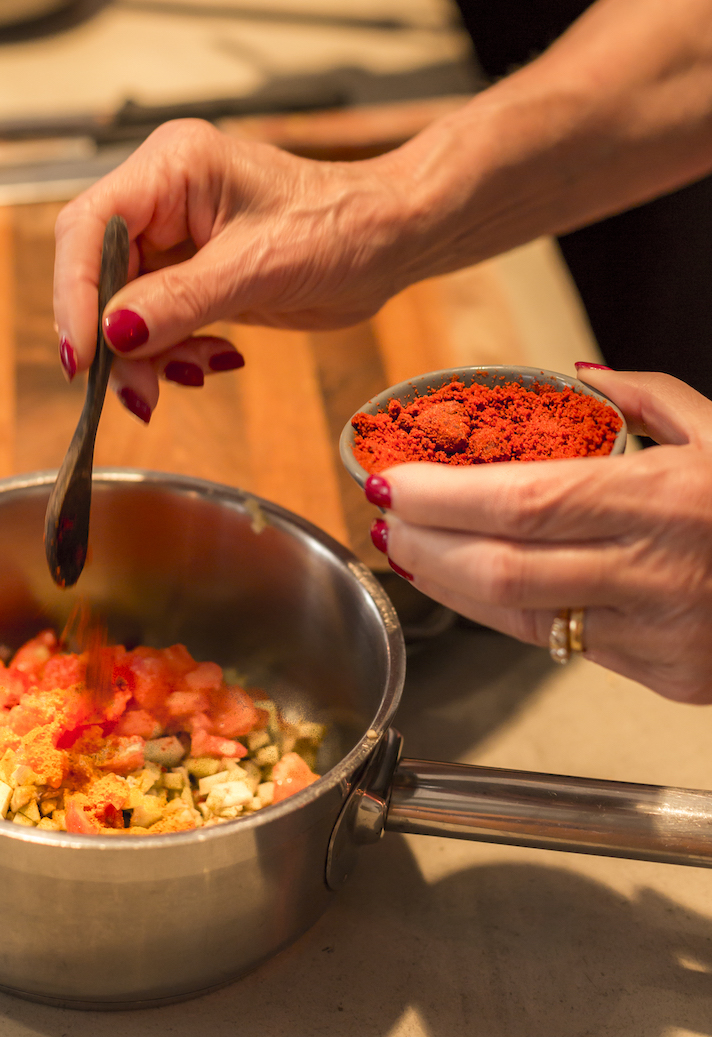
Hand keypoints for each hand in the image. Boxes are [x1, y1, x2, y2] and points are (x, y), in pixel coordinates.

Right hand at [53, 120, 403, 419]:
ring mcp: (175, 236)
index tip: (82, 356)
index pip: (88, 226)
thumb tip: (112, 333)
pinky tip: (214, 358)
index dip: (74, 293)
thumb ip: (180, 301)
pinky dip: (174, 351)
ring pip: (121, 306)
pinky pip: (155, 321)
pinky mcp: (192, 273)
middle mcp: (163, 196)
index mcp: (172, 166)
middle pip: (97, 272)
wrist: (393, 241)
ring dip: (147, 353)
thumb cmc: (345, 225)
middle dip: (115, 337)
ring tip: (193, 373)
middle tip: (138, 391)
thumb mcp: (260, 267)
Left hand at [367, 368, 711, 702]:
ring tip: (408, 546)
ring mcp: (662, 635)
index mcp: (668, 501)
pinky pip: (559, 643)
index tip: (391, 476)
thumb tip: (577, 377)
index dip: (442, 497)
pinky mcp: (667, 676)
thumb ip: (650, 397)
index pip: (524, 502)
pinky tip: (470, 582)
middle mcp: (658, 573)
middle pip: (502, 570)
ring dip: (448, 582)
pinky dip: (503, 611)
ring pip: (520, 618)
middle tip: (383, 514)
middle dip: (424, 543)